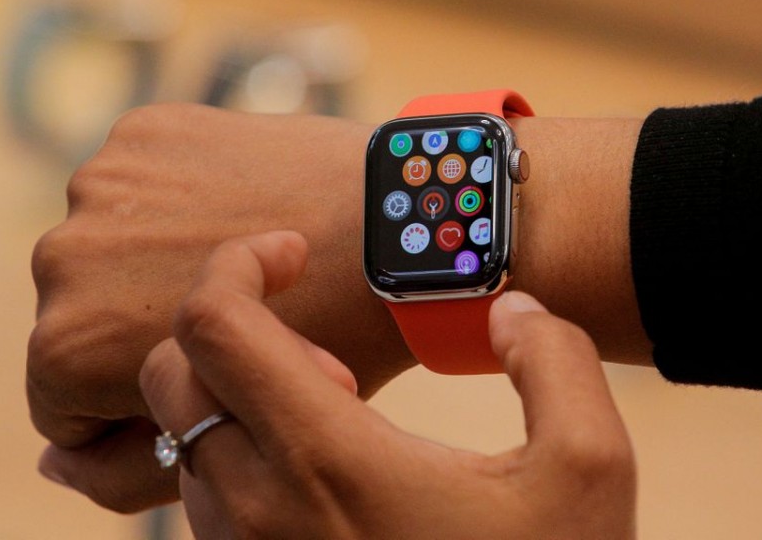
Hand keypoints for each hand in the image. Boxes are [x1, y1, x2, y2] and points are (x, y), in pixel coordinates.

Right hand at [28, 104, 415, 511]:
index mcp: (66, 347)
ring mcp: (100, 182)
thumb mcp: (226, 428)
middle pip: (81, 315)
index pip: (62, 402)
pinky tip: (245, 206)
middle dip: (141, 324)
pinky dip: (181, 196)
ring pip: (112, 244)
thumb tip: (57, 462)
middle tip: (233, 318)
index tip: (199, 376)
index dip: (131, 400)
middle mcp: (62, 260)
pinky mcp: (146, 129)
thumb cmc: (328, 343)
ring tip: (240, 258)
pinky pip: (146, 182)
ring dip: (156, 256)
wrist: (398, 229)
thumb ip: (128, 471)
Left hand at [140, 231, 636, 538]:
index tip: (291, 253)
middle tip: (327, 349)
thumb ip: (555, 361)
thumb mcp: (588, 468)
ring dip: (239, 391)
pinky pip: (203, 487)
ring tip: (338, 409)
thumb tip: (510, 312)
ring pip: (182, 432)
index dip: (236, 263)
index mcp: (327, 460)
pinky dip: (240, 445)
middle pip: (173, 371)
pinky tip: (325, 464)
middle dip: (233, 327)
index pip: (212, 327)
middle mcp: (259, 508)